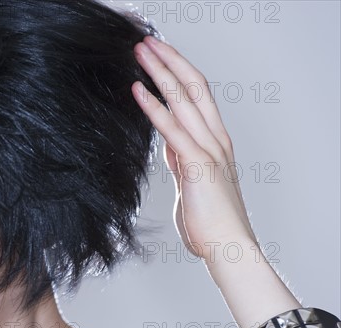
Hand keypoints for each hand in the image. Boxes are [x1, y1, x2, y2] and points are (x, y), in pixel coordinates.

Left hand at [131, 36, 256, 263]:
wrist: (227, 247)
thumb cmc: (210, 221)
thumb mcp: (193, 181)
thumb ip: (182, 159)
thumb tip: (169, 144)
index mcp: (215, 142)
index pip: (198, 96)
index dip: (179, 72)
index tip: (159, 57)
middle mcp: (215, 139)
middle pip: (193, 87)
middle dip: (169, 60)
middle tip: (147, 41)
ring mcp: (209, 149)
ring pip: (184, 99)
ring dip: (160, 72)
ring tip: (140, 52)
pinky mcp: (197, 164)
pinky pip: (172, 129)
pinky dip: (153, 107)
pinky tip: (138, 90)